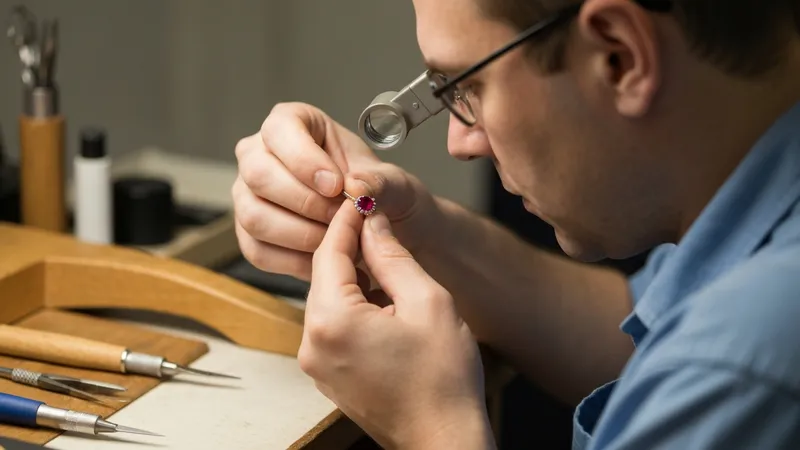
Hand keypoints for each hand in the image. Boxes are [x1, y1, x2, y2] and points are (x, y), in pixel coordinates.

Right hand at [232, 102, 439, 280]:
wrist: (382, 231)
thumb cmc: (381, 194)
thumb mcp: (395, 183)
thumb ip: (380, 182)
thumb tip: (357, 186)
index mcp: (293, 123)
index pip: (279, 130)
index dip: (304, 160)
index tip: (336, 186)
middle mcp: (260, 156)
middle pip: (258, 175)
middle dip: (305, 203)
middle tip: (341, 218)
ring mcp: (249, 196)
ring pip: (254, 216)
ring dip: (301, 235)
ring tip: (338, 240)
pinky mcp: (250, 236)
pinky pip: (258, 251)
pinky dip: (295, 260)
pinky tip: (325, 257)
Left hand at [299, 202, 494, 449]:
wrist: (444, 440)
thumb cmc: (443, 380)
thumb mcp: (427, 301)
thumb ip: (393, 256)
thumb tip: (373, 222)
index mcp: (332, 321)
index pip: (330, 251)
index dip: (347, 220)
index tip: (360, 198)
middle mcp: (312, 344)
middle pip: (325, 276)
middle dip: (350, 248)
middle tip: (375, 223)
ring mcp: (317, 364)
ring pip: (329, 301)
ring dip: (354, 278)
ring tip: (387, 264)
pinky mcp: (328, 376)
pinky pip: (333, 327)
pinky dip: (353, 307)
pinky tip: (383, 302)